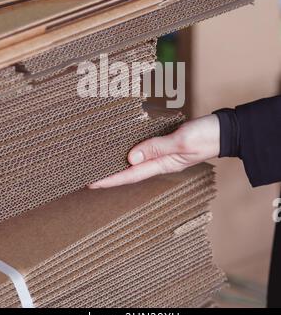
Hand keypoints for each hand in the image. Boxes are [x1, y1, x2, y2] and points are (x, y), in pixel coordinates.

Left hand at [89, 115, 219, 188]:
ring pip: (137, 159)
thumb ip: (156, 148)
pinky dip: (132, 148)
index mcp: (164, 164)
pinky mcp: (168, 143)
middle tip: (89, 175)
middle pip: (131, 170)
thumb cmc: (206, 136)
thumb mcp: (181, 142)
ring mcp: (165, 153)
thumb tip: (130, 157)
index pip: (131, 175)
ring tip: (101, 163)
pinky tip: (124, 146)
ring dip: (119, 162)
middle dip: (110, 174)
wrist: (226, 130)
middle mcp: (162, 161)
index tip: (91, 183)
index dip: (110, 179)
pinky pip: (146, 148)